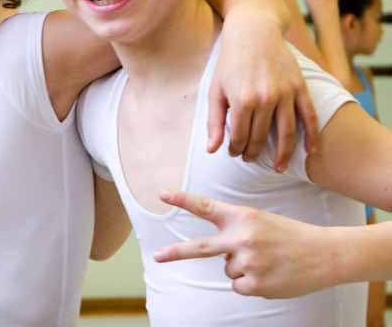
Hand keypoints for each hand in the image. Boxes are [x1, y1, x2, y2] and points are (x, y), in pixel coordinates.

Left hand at [153, 191, 334, 298]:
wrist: (324, 254)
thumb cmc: (290, 235)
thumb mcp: (260, 220)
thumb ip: (235, 230)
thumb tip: (219, 255)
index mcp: (241, 216)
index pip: (205, 206)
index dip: (182, 200)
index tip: (161, 195)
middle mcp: (241, 238)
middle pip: (200, 248)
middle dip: (175, 253)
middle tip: (157, 256)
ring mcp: (248, 262)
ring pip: (228, 269)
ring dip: (243, 268)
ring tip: (268, 261)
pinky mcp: (256, 284)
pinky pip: (238, 286)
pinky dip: (251, 284)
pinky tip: (270, 274)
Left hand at [210, 14, 318, 170]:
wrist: (254, 32)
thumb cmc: (230, 62)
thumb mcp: (216, 89)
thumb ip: (214, 121)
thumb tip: (212, 150)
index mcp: (242, 100)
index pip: (240, 137)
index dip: (235, 149)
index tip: (233, 153)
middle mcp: (266, 99)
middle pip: (261, 137)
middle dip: (254, 152)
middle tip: (251, 159)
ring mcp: (285, 93)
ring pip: (286, 133)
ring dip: (282, 154)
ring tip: (278, 167)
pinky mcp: (300, 87)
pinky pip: (309, 116)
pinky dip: (312, 136)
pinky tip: (311, 152)